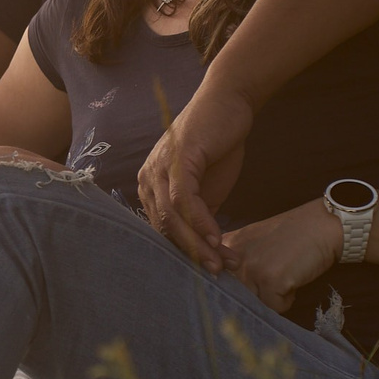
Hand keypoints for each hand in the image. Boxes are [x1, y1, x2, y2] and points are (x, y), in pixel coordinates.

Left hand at [136, 80, 253, 271]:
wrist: (230, 106)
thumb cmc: (218, 146)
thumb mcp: (208, 189)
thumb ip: (199, 216)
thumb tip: (204, 251)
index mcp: (150, 188)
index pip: (162, 229)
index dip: (184, 252)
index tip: (207, 271)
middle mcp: (147, 179)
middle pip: (164, 227)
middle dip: (191, 253)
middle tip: (216, 272)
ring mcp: (159, 168)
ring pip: (172, 216)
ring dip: (198, 242)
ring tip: (220, 261)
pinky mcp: (177, 159)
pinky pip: (184, 199)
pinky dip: (201, 221)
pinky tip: (217, 237)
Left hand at [218, 200, 340, 312]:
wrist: (322, 225)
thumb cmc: (293, 235)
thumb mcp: (255, 240)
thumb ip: (236, 258)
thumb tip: (226, 288)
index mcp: (228, 245)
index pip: (216, 278)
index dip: (232, 287)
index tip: (247, 283)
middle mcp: (234, 257)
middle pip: (235, 295)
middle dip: (254, 293)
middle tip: (273, 277)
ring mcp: (251, 269)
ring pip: (254, 303)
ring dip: (271, 297)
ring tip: (285, 276)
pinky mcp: (270, 280)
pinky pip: (275, 307)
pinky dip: (287, 299)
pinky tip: (295, 279)